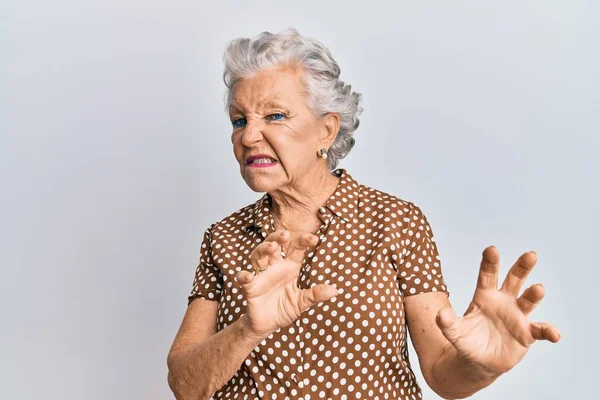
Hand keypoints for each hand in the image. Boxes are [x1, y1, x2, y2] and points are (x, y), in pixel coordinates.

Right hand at [236, 229, 338, 340]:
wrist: (267, 325)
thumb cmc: (284, 308)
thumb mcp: (302, 302)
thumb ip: (315, 295)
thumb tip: (334, 291)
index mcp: (290, 267)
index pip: (296, 248)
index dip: (303, 241)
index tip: (313, 239)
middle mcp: (275, 267)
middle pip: (274, 245)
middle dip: (278, 237)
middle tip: (286, 234)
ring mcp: (261, 276)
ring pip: (258, 255)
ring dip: (263, 249)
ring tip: (272, 247)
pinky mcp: (250, 288)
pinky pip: (245, 279)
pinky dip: (244, 276)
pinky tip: (248, 275)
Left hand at [435, 246, 560, 376]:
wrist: (479, 361)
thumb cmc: (467, 340)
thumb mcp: (455, 332)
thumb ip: (448, 323)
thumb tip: (441, 316)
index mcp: (484, 296)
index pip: (487, 275)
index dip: (490, 262)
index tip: (491, 249)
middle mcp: (503, 301)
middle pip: (514, 280)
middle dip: (522, 267)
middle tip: (530, 255)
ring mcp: (517, 315)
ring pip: (528, 300)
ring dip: (534, 294)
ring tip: (538, 289)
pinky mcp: (527, 333)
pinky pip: (541, 330)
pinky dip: (548, 331)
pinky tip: (554, 334)